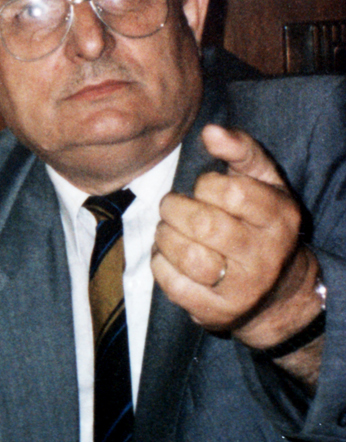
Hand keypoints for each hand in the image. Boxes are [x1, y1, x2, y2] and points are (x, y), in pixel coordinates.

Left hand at [153, 125, 320, 348]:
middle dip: (174, 209)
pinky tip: (168, 255)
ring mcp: (242, 288)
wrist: (276, 292)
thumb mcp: (264, 184)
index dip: (204, 185)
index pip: (230, 191)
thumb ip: (241, 151)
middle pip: (203, 224)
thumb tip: (211, 130)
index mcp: (280, 217)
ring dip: (165, 236)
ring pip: (187, 255)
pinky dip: (160, 263)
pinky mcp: (216, 311)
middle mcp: (265, 255)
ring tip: (169, 230)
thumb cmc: (259, 225)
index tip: (203, 189)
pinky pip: (171, 283)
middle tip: (172, 208)